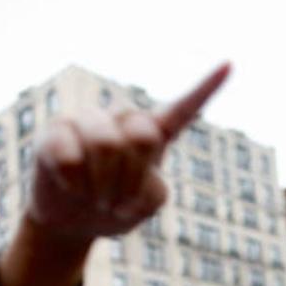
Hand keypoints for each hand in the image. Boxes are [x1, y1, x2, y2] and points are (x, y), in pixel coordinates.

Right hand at [0, 63, 230, 285]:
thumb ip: (152, 194)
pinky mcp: (56, 130)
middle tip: (117, 202)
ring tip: (96, 201)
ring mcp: (89, 121)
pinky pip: (70, 156)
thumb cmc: (112, 209)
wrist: (70, 221)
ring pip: (105, 143)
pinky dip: (75, 184)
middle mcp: (123, 120)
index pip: (183, 108)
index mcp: (153, 135)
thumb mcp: (143, 209)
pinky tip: (70, 187)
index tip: (230, 64)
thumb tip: (130, 179)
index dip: (206, 88)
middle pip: (142, 135)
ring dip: (103, 187)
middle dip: (131, 179)